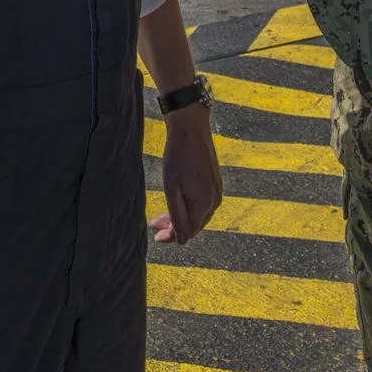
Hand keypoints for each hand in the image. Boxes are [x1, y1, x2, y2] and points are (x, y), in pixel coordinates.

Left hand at [149, 106, 220, 244]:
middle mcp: (215, 201)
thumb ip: (177, 216)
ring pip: (198, 214)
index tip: (156, 238)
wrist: (191, 130)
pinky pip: (202, 203)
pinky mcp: (215, 183)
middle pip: (194, 225)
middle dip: (174, 227)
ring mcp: (217, 192)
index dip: (171, 237)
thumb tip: (182, 241)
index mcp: (204, 205)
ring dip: (180, 217)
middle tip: (154, 224)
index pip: (188, 231)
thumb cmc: (178, 158)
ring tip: (161, 215)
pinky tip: (176, 202)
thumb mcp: (172, 189)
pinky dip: (188, 206)